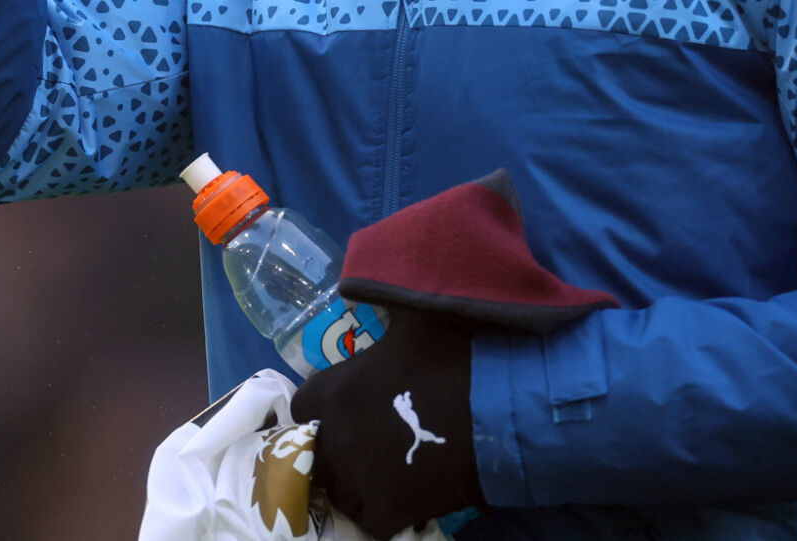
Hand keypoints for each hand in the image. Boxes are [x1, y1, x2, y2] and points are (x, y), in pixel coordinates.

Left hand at [290, 308, 483, 538]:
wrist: (495, 409)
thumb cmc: (454, 357)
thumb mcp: (413, 318)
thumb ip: (385, 300)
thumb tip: (366, 280)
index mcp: (335, 390)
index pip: (300, 407)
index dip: (321, 410)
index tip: (343, 411)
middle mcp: (335, 435)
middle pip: (316, 455)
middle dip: (337, 452)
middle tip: (370, 447)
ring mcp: (357, 477)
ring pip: (340, 492)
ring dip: (358, 486)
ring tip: (387, 475)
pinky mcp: (385, 510)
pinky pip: (369, 521)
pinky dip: (384, 514)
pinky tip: (406, 500)